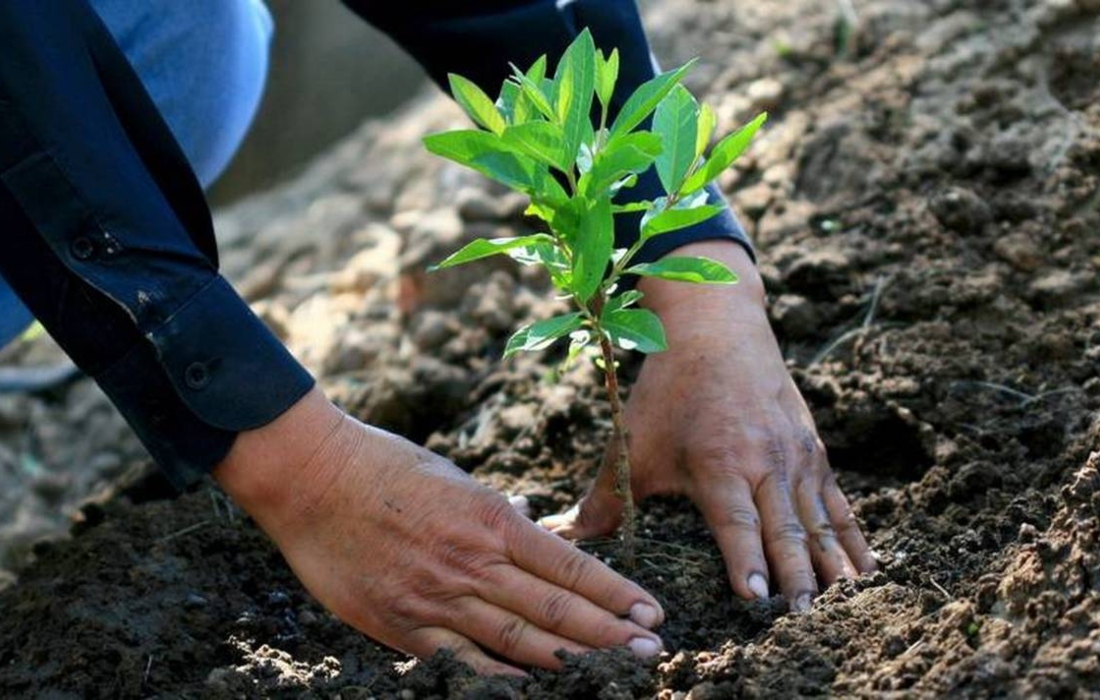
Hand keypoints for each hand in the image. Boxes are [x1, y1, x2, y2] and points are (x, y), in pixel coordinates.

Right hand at [214, 388, 664, 674]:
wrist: (311, 478)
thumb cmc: (384, 466)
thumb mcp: (454, 477)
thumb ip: (495, 512)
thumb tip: (530, 527)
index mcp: (490, 518)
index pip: (568, 564)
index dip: (614, 592)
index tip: (650, 612)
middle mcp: (472, 562)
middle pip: (555, 607)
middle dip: (610, 633)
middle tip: (653, 652)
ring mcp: (437, 597)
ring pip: (518, 639)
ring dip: (571, 658)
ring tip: (614, 672)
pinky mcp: (401, 624)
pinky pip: (461, 661)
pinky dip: (501, 678)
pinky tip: (534, 689)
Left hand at [541, 242, 875, 610]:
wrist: (718, 327)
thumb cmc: (670, 390)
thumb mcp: (634, 441)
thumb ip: (604, 497)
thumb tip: (558, 534)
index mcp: (719, 461)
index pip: (736, 521)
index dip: (747, 559)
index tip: (758, 597)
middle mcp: (765, 460)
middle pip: (786, 527)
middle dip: (797, 575)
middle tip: (806, 617)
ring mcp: (796, 456)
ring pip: (819, 519)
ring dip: (833, 564)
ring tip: (846, 606)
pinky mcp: (813, 451)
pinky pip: (838, 502)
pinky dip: (853, 537)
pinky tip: (867, 570)